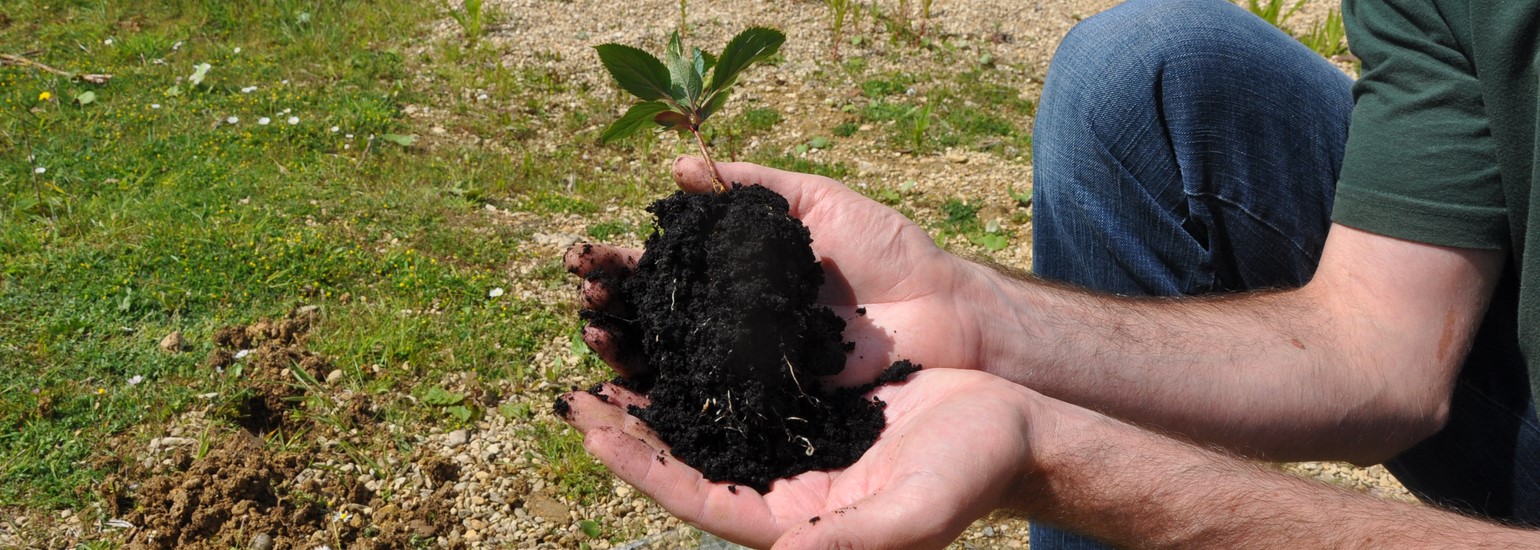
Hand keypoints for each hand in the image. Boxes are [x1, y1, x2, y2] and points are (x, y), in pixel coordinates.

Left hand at [558, 368, 1043, 548]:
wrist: (1013, 426)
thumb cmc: (971, 474)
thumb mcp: (912, 515)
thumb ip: (848, 542)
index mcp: (791, 518)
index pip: (698, 498)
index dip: (642, 467)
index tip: (593, 431)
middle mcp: (778, 478)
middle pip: (686, 454)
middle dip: (628, 423)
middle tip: (576, 387)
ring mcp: (788, 433)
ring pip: (705, 408)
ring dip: (656, 378)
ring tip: (607, 342)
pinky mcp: (804, 392)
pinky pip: (740, 370)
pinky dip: (704, 345)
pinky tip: (677, 313)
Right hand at [565, 156, 987, 385]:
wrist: (943, 309)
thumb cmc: (887, 250)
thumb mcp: (817, 202)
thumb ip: (753, 187)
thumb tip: (679, 167)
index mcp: (739, 276)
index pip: (667, 274)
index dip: (625, 270)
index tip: (587, 262)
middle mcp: (736, 326)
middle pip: (659, 325)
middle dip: (615, 314)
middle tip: (585, 302)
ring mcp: (752, 371)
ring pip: (674, 373)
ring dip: (627, 361)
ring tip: (594, 344)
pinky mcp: (774, 410)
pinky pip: (716, 413)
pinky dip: (671, 411)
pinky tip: (633, 402)